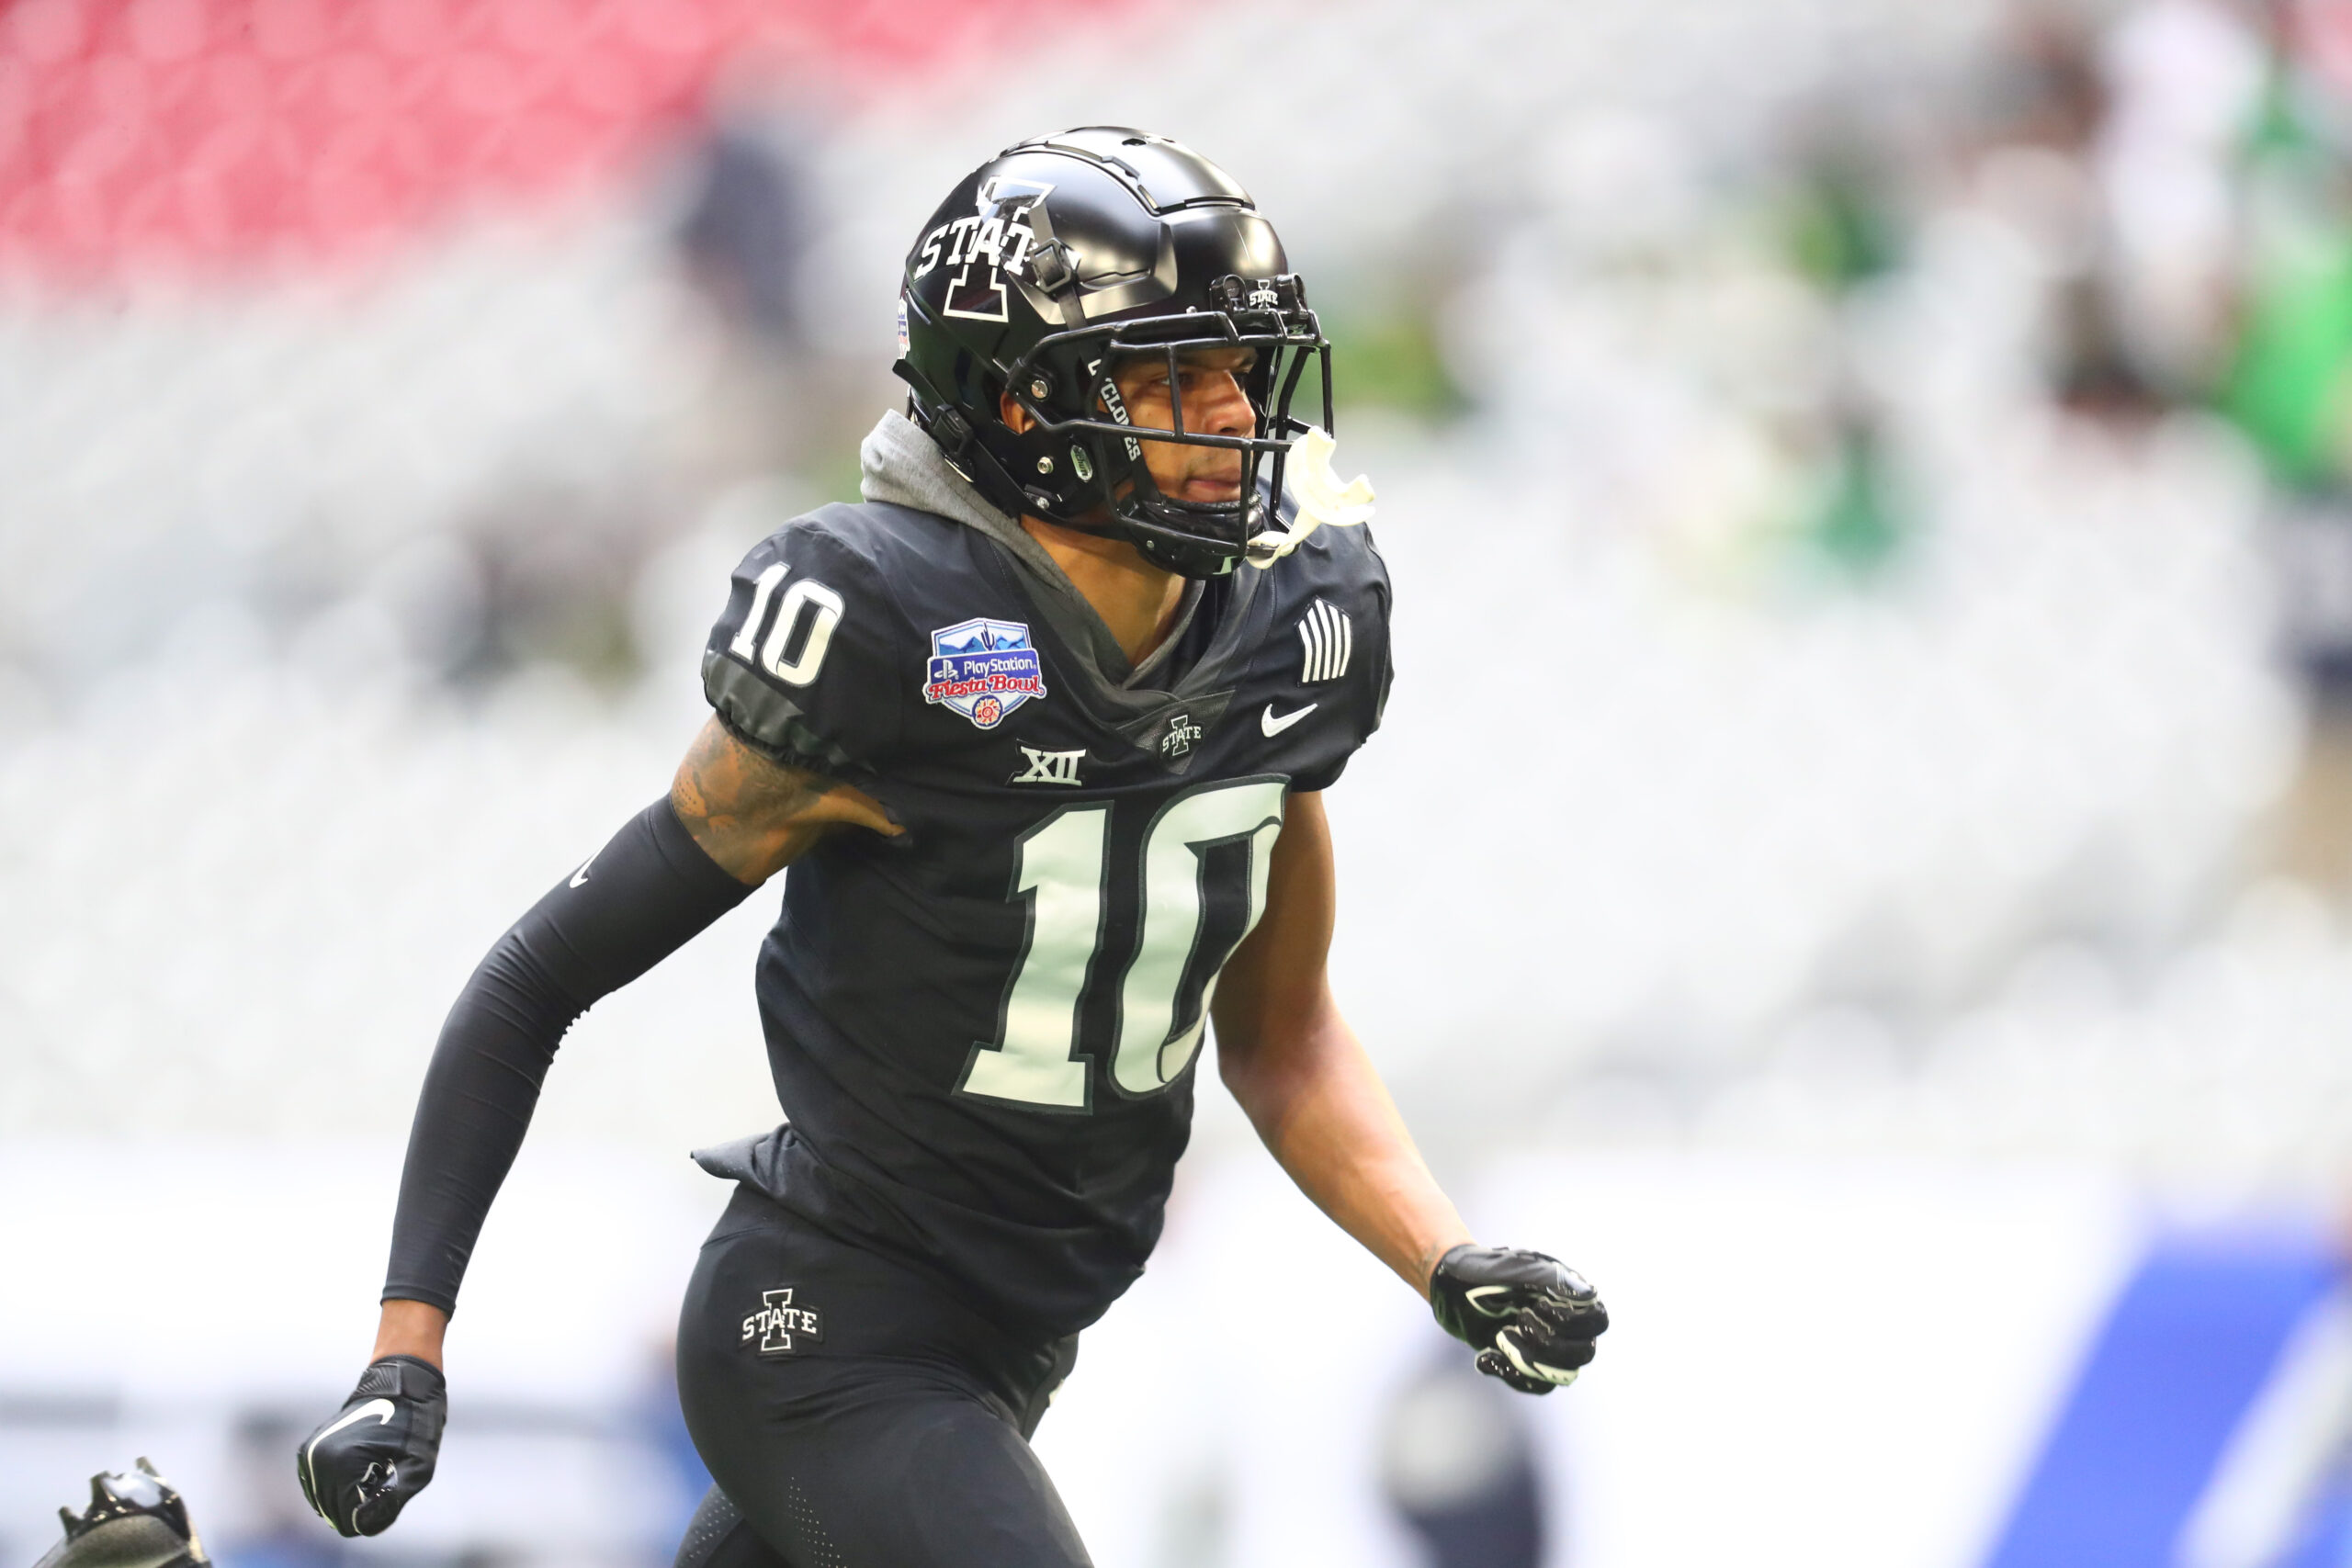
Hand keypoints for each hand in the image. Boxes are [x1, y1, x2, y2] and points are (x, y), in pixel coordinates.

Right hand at [295, 1356, 446, 1535]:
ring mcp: (310, 1454)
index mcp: (341, 1463)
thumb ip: (390, 1503)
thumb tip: (362, 1525)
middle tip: (384, 1473)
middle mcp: (318, 1459)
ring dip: (350, 1495)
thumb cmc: (416, 1424)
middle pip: (334, 1514)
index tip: (390, 1485)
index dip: (373, 1513)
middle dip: (360, 1503)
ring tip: (373, 1466)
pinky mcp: (308, 1452)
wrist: (401, 1384)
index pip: (348, 1521)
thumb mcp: (418, 1468)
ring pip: (325, 1504)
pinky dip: (338, 1487)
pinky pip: (319, 1489)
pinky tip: (361, 1466)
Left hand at [1429, 1243, 1607, 1393]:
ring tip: (1499, 1336)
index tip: (1539, 1306)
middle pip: (1584, 1353)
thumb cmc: (1482, 1272)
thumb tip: (1589, 1296)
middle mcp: (1565, 1323)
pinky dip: (1510, 1374)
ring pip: (1562, 1375)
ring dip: (1527, 1360)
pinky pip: (1536, 1386)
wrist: (1449, 1289)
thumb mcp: (1512, 1269)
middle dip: (1547, 1344)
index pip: (1598, 1320)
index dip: (1572, 1322)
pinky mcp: (1528, 1364)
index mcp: (1569, 1295)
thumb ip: (1549, 1279)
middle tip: (1517, 1321)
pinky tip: (1485, 1358)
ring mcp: (1548, 1345)